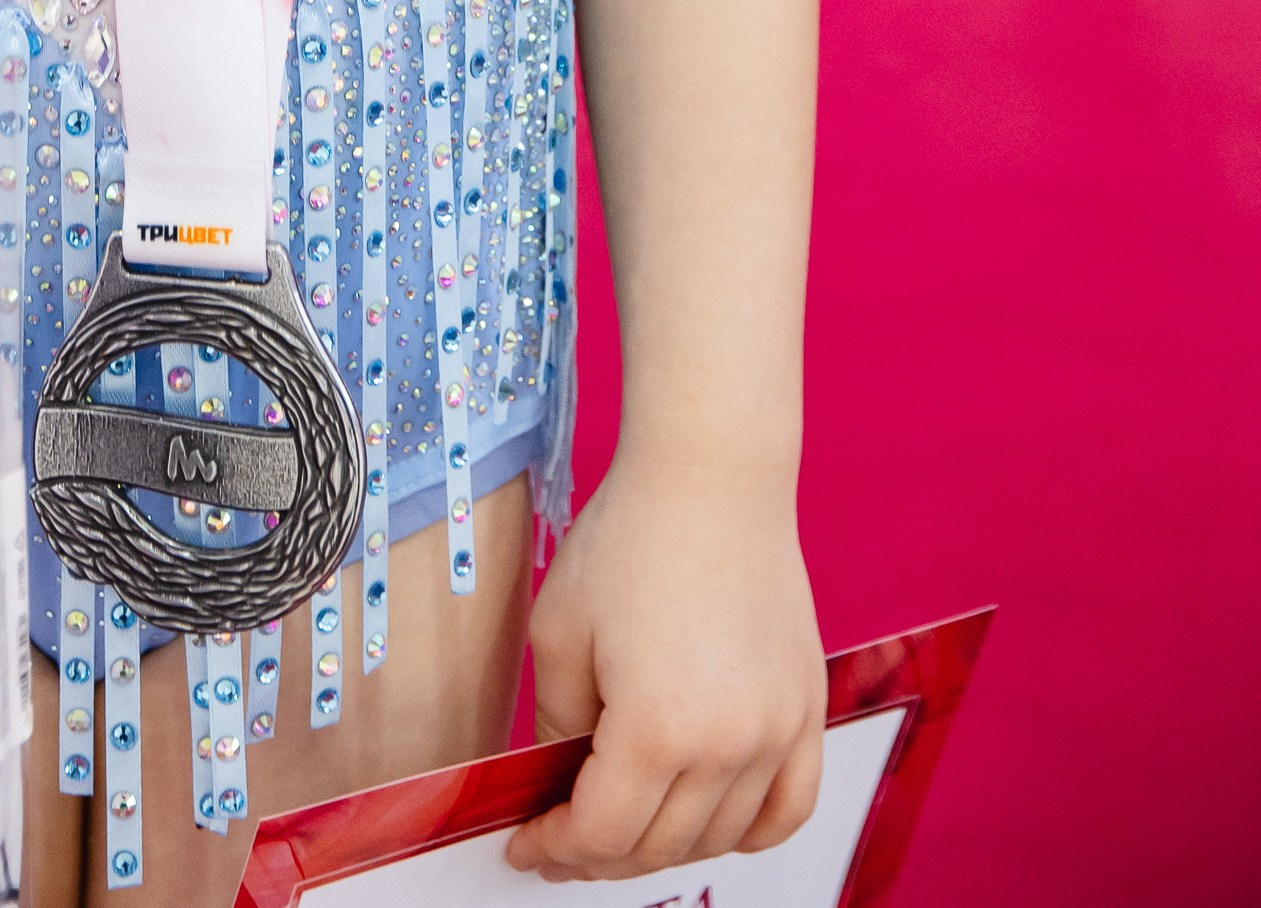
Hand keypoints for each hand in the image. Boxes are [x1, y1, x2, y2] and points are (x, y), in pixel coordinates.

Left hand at [506, 457, 824, 880]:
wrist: (711, 478)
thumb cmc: (628, 539)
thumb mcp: (561, 632)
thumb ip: (559, 725)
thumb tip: (559, 783)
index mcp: (657, 728)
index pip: (602, 834)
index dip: (555, 849)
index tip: (525, 844)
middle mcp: (728, 746)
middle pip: (659, 849)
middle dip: (599, 856)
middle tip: (560, 840)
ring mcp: (778, 733)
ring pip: (719, 839)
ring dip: (664, 847)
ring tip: (622, 826)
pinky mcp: (807, 710)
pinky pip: (790, 809)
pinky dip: (747, 832)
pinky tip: (707, 820)